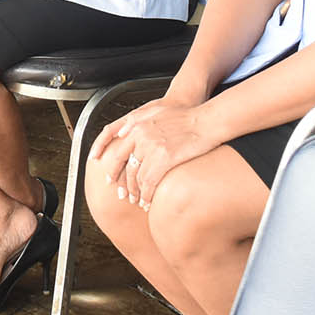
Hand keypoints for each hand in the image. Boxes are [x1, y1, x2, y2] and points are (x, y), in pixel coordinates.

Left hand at [103, 102, 218, 207]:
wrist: (205, 120)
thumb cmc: (185, 116)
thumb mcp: (155, 112)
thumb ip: (136, 121)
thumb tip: (121, 132)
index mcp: (136, 125)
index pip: (116, 150)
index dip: (111, 167)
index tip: (110, 178)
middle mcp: (140, 135)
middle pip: (124, 166)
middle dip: (122, 183)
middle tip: (123, 194)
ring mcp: (151, 147)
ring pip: (136, 177)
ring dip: (137, 192)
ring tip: (139, 201)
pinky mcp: (164, 158)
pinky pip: (149, 183)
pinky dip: (147, 195)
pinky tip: (148, 202)